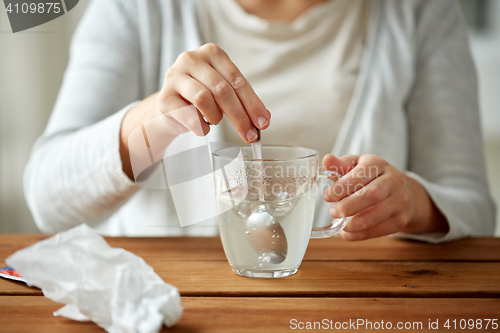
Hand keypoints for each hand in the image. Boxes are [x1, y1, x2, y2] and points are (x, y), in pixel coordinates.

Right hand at [158, 43, 269, 140]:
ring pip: (204, 99)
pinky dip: (201, 128)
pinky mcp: (164, 97)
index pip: (237, 79)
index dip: (252, 103)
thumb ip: (242, 101)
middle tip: (249, 135)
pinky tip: (202, 127)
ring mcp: (174, 76)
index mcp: (212, 53)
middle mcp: (191, 59)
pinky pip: (189, 116)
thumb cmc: (200, 99)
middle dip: (240, 116)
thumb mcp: (222, 93)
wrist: (170, 108)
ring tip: (214, 121)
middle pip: (222, 89)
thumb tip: (264, 119)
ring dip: (216, 117)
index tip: (263, 122)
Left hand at [322, 154, 447, 240]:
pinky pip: (377, 231)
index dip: (342, 187)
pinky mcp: (400, 221)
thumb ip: (340, 164)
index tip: (327, 196)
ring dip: (352, 224)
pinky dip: (358, 235)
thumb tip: (326, 160)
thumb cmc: (372, 177)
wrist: (402, 191)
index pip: (360, 175)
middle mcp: (393, 181)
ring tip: (339, 223)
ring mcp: (399, 202)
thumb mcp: (357, 165)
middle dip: (348, 206)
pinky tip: (346, 232)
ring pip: (375, 216)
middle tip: (333, 212)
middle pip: (372, 195)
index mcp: (378, 164)